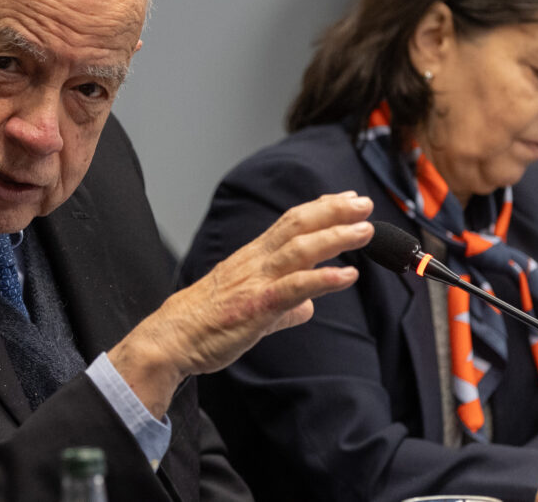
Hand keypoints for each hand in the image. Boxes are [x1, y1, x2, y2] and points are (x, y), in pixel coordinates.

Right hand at [108, 191, 373, 417]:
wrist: (172, 338)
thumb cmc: (206, 323)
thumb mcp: (251, 310)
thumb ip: (284, 306)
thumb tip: (308, 308)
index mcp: (253, 258)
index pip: (290, 223)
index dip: (321, 208)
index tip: (347, 199)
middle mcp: (256, 262)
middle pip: (298, 225)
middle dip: (333, 211)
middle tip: (364, 202)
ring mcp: (256, 281)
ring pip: (300, 249)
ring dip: (335, 237)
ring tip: (365, 230)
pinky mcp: (257, 305)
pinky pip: (293, 288)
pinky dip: (322, 279)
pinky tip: (347, 275)